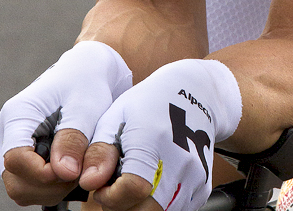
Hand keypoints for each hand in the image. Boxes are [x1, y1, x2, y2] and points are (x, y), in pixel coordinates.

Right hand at [0, 41, 131, 205]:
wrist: (86, 74)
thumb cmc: (87, 84)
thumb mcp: (86, 106)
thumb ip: (73, 138)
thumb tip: (63, 173)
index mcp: (17, 114)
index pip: (15, 160)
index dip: (44, 173)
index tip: (74, 170)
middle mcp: (4, 131)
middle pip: (15, 180)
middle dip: (51, 184)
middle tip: (83, 170)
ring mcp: (8, 145)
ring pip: (20, 188)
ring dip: (52, 188)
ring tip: (80, 168)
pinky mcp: (18, 156)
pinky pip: (27, 185)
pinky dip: (50, 186)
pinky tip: (72, 168)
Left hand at [81, 59, 240, 210]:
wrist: (196, 93)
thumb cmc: (152, 102)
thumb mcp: (117, 117)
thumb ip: (100, 152)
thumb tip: (89, 182)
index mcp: (156, 141)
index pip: (131, 189)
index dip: (108, 194)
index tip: (102, 183)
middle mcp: (181, 161)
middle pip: (144, 208)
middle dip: (122, 203)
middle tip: (117, 180)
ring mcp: (196, 176)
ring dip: (140, 203)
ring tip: (136, 176)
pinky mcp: (203, 187)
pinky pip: (173, 208)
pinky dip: (158, 201)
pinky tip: (155, 178)